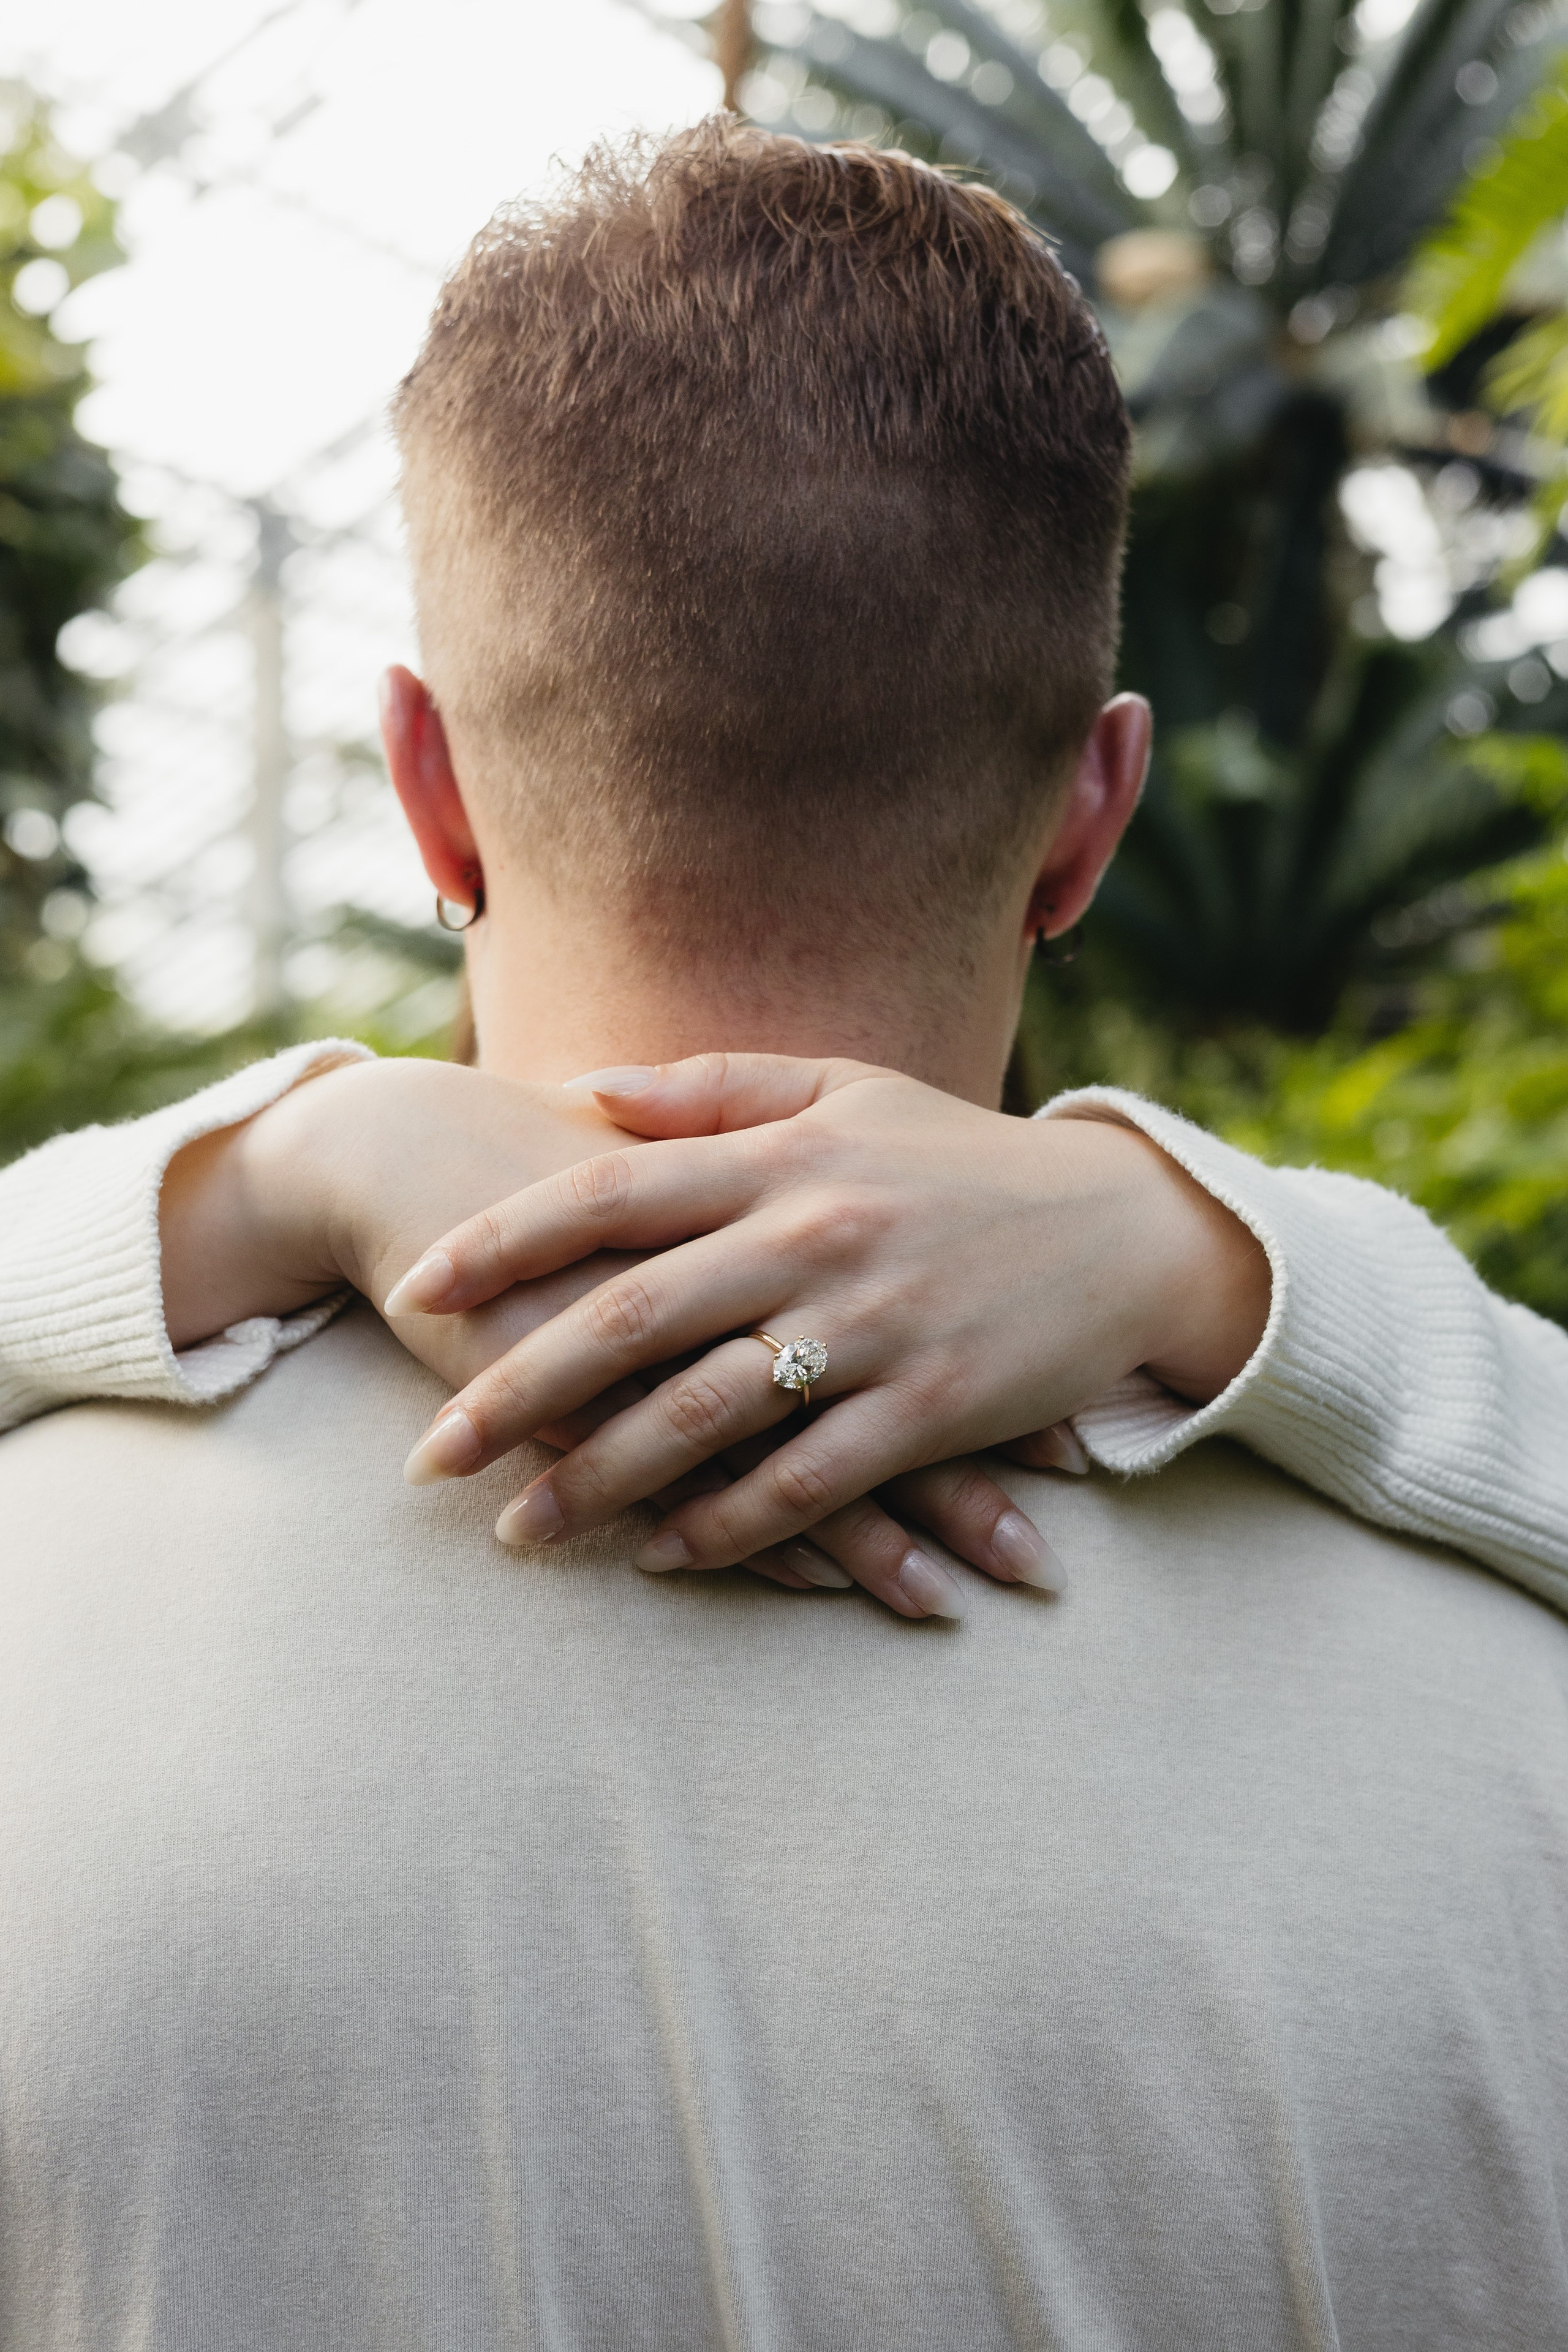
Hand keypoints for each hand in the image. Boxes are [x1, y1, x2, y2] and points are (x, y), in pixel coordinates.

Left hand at [157, 1056, 1055, 1615]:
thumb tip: (580, 1093)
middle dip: (515, 1389)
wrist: (1126, 1227)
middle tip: (430, 1456)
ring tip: (515, 1530)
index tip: (416, 1290)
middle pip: (630, 1317)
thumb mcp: (847, 1089)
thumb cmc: (966, 1157)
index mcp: (782, 1157)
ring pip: (702, 1415)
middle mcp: (813, 1236)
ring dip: (596, 1481)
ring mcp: (872, 1326)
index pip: (609, 1192)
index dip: (501, 1241)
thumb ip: (711, 1091)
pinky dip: (727, 1525)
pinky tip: (660, 1557)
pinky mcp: (929, 1407)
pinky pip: (805, 1481)